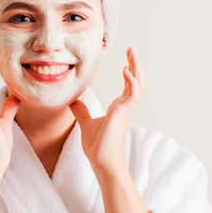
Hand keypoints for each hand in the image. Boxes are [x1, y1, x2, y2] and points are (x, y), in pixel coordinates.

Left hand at [70, 46, 144, 175]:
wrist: (102, 164)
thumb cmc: (98, 147)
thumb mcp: (86, 123)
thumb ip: (82, 110)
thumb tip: (74, 100)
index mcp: (118, 107)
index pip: (127, 84)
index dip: (129, 70)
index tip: (127, 56)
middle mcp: (124, 106)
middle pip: (135, 80)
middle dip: (135, 64)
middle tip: (132, 48)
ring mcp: (124, 110)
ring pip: (137, 84)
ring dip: (136, 68)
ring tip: (132, 53)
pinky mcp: (122, 114)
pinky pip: (131, 95)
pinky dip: (130, 82)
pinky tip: (126, 71)